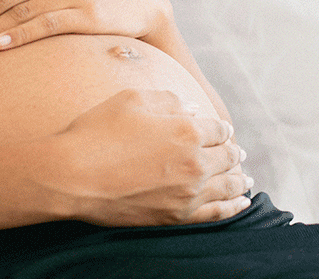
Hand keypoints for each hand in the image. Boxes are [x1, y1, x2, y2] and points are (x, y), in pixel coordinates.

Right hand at [39, 89, 251, 225]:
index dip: (220, 129)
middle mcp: (194, 163)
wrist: (72, 177)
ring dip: (240, 180)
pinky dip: (233, 208)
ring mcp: (187, 194)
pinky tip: (242, 203)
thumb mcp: (132, 100)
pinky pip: (216, 214)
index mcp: (187, 131)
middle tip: (238, 154)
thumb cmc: (97, 132)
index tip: (220, 131)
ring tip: (246, 179)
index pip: (218, 130)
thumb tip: (192, 109)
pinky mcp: (176, 217)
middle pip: (226, 158)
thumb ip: (168, 101)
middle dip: (233, 154)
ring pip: (227, 186)